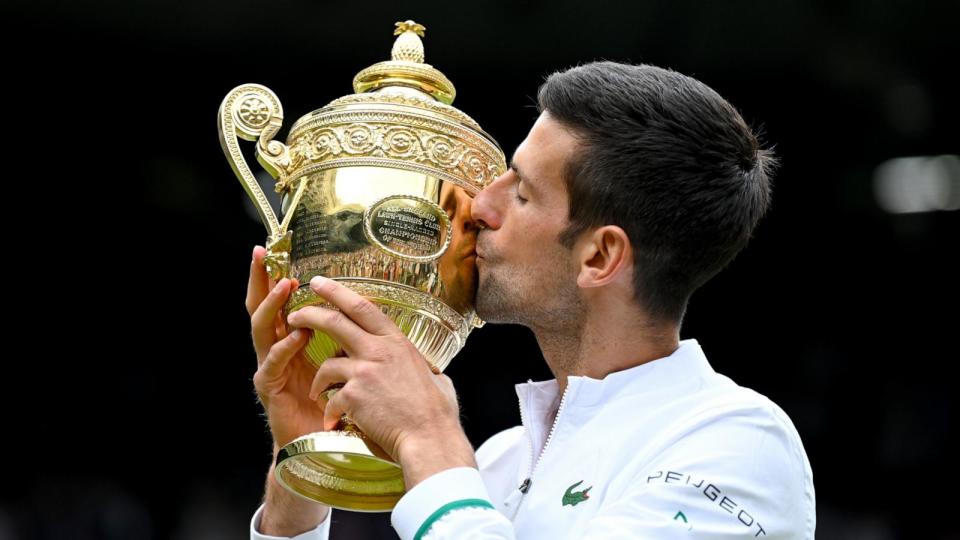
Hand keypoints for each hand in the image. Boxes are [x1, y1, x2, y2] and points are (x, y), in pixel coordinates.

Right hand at [246, 246, 322, 448]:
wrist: (321, 444)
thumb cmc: (331, 402)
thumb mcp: (339, 362)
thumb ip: (341, 337)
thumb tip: (363, 308)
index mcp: (290, 340)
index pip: (280, 301)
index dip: (275, 275)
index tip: (276, 248)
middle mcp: (274, 349)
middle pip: (261, 307)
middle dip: (260, 280)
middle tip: (262, 254)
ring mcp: (269, 367)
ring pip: (262, 330)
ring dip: (273, 306)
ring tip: (285, 286)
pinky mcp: (270, 388)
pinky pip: (273, 363)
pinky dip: (285, 347)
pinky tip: (296, 335)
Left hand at [287, 275, 476, 487]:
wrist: (429, 438)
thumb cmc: (437, 413)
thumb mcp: (435, 377)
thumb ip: (423, 368)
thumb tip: (431, 371)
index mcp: (397, 342)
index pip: (363, 306)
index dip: (338, 292)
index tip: (321, 284)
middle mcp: (379, 350)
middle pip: (335, 322)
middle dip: (310, 314)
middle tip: (295, 314)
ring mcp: (365, 371)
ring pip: (327, 364)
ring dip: (317, 379)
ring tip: (315, 390)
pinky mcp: (354, 396)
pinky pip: (331, 398)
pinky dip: (330, 411)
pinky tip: (332, 422)